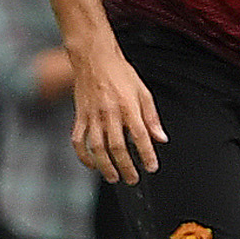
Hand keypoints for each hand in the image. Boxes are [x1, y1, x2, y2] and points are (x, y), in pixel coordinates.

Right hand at [69, 44, 165, 182]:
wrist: (94, 59)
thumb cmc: (121, 74)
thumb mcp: (143, 92)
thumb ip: (152, 117)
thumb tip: (161, 139)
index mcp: (128, 107)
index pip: (140, 137)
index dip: (147, 154)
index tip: (152, 167)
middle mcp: (109, 114)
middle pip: (117, 147)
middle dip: (126, 167)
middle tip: (132, 179)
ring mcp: (91, 116)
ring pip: (97, 148)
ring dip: (106, 166)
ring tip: (114, 178)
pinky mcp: (79, 117)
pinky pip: (78, 141)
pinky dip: (84, 156)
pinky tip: (92, 165)